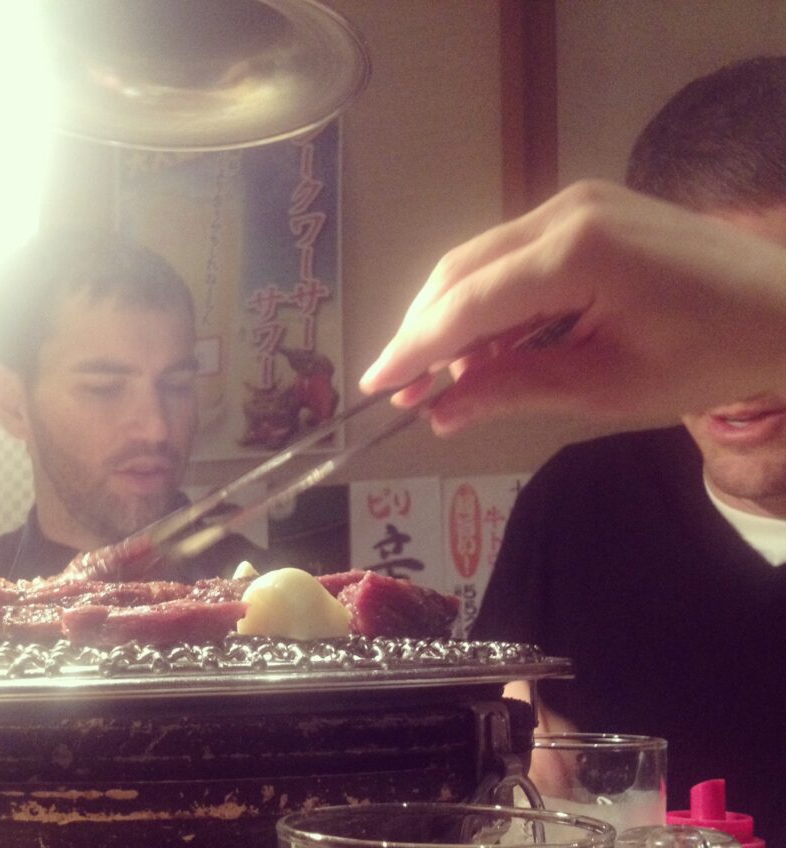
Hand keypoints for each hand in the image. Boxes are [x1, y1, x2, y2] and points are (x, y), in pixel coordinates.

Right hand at [360, 180, 785, 433]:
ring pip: (480, 259)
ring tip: (443, 379)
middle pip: (461, 271)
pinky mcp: (587, 210)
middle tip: (403, 391)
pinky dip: (490, 302)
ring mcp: (577, 202)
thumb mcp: (605, 389)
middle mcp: (566, 209)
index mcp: (575, 251)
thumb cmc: (707, 358)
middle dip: (424, 332)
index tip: (372, 385)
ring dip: (454, 318)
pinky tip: (488, 346)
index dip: (413, 348)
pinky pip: (513, 255)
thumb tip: (436, 413)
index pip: (466, 303)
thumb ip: (511, 391)